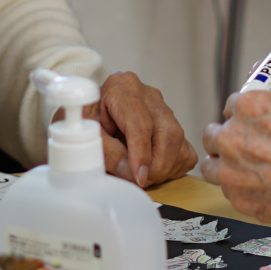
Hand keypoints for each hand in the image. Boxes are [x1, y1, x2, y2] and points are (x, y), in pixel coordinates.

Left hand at [89, 70, 196, 187]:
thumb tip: (132, 172)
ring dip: (164, 168)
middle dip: (157, 165)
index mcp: (122, 87)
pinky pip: (185, 150)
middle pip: (167, 133)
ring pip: (179, 142)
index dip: (141, 153)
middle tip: (141, 182)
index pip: (140, 123)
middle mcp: (148, 95)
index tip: (139, 176)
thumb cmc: (85, 123)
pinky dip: (173, 167)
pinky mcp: (174, 124)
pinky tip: (152, 168)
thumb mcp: (86, 134)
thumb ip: (106, 152)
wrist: (88, 117)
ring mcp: (164, 108)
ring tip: (142, 176)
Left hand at [202, 92, 270, 235]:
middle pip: (213, 135)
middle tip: (244, 149)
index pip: (231, 107)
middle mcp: (234, 136)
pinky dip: (241, 190)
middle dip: (227, 140)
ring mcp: (232, 170)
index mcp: (250, 107)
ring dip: (225, 167)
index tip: (249, 126)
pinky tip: (262, 190)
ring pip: (212, 166)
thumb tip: (267, 115)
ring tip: (246, 172)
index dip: (243, 118)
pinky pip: (229, 192)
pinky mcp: (239, 199)